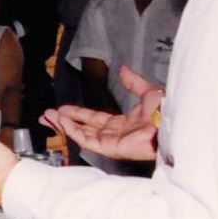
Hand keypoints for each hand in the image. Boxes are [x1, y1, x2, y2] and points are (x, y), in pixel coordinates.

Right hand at [44, 65, 162, 163]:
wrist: (170, 124)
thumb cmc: (165, 112)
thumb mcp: (148, 92)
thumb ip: (133, 82)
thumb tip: (123, 69)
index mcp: (124, 123)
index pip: (95, 119)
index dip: (79, 113)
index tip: (64, 108)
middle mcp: (115, 134)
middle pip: (84, 128)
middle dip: (65, 121)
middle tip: (48, 114)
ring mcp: (112, 142)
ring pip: (82, 134)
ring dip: (65, 125)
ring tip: (48, 117)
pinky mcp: (110, 149)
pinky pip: (87, 141)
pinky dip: (73, 131)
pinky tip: (62, 122)